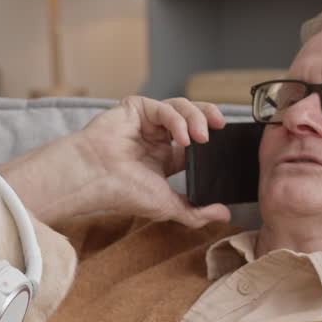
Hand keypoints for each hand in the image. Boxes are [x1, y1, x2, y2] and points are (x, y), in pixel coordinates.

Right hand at [1, 96, 231, 227]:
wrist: (96, 178)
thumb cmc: (123, 193)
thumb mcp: (168, 206)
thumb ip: (196, 212)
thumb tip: (225, 214)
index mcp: (164, 159)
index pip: (196, 142)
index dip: (212, 142)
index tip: (224, 144)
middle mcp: (156, 138)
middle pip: (192, 118)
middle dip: (209, 119)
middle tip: (221, 127)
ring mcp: (146, 122)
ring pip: (181, 108)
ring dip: (196, 119)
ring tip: (202, 136)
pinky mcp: (136, 108)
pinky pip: (164, 107)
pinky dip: (177, 120)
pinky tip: (182, 137)